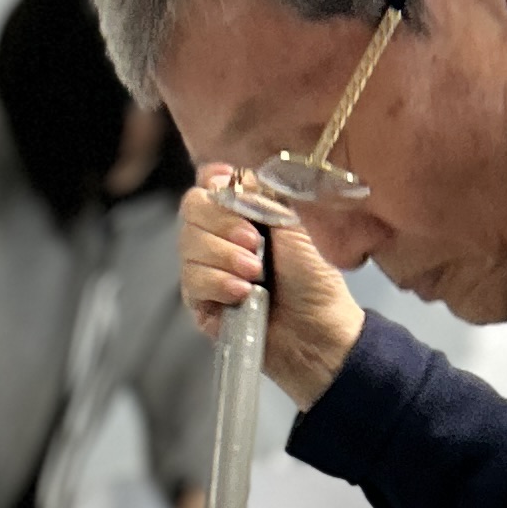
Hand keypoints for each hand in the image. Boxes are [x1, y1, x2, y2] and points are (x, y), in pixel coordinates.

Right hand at [177, 171, 364, 411]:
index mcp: (243, 210)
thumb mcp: (296, 223)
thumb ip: (262, 194)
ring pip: (188, 244)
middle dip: (222, 222)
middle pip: (192, 208)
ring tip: (255, 274)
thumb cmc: (314, 278)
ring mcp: (207, 267)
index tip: (235, 193)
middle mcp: (219, 235)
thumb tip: (228, 176)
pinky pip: (191, 280)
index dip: (216, 182)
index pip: (209, 180)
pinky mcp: (201, 301)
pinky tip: (242, 293)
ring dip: (224, 257)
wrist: (319, 331)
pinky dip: (217, 282)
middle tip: (255, 243)